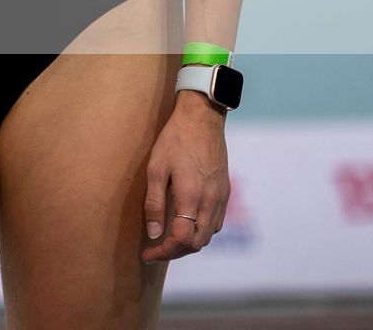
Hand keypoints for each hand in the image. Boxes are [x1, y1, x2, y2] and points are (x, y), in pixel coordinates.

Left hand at [141, 90, 229, 264]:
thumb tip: (153, 234)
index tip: (147, 255)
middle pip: (197, 243)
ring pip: (209, 236)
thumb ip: (154, 203)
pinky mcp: (225, 191)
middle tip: (155, 250)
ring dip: (189, 244)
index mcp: (191, 196)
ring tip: (169, 240)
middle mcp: (210, 201)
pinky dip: (201, 232)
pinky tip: (187, 225)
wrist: (202, 118)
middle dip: (175, 253)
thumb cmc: (174, 140)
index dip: (163, 253)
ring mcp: (221, 197)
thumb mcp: (156, 169)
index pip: (181, 239)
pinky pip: (216, 223)